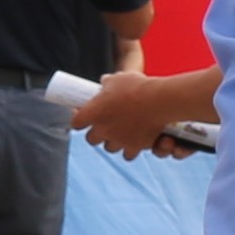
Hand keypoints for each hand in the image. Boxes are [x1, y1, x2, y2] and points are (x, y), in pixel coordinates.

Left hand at [78, 70, 211, 158]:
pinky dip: (130, 150)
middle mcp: (102, 130)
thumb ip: (107, 83)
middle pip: (91, 140)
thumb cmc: (136, 87)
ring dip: (113, 142)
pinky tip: (134, 143)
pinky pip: (127, 155)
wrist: (158, 100)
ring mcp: (118, 140)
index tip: (82, 115)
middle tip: (103, 127)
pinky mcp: (134, 147)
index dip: (79, 119)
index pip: (76, 122)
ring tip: (120, 134)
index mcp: (93, 113)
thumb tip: (105, 82)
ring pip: (109, 148)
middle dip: (96, 134)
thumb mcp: (117, 79)